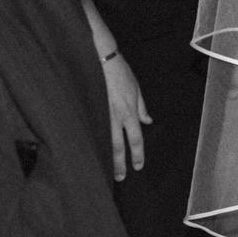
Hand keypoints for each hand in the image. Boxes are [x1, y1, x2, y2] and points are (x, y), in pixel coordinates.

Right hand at [101, 49, 151, 180]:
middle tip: (121, 177)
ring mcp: (100, 114)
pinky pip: (93, 130)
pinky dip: (93, 142)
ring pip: (104, 141)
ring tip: (106, 171)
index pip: (135, 139)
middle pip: (117, 146)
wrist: (101, 59)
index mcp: (129, 112)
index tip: (138, 166)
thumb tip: (147, 121)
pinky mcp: (89, 110)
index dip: (137, 154)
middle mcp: (115, 117)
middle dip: (119, 163)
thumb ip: (141, 107)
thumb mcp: (136, 88)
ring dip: (106, 157)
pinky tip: (91, 152)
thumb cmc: (120, 72)